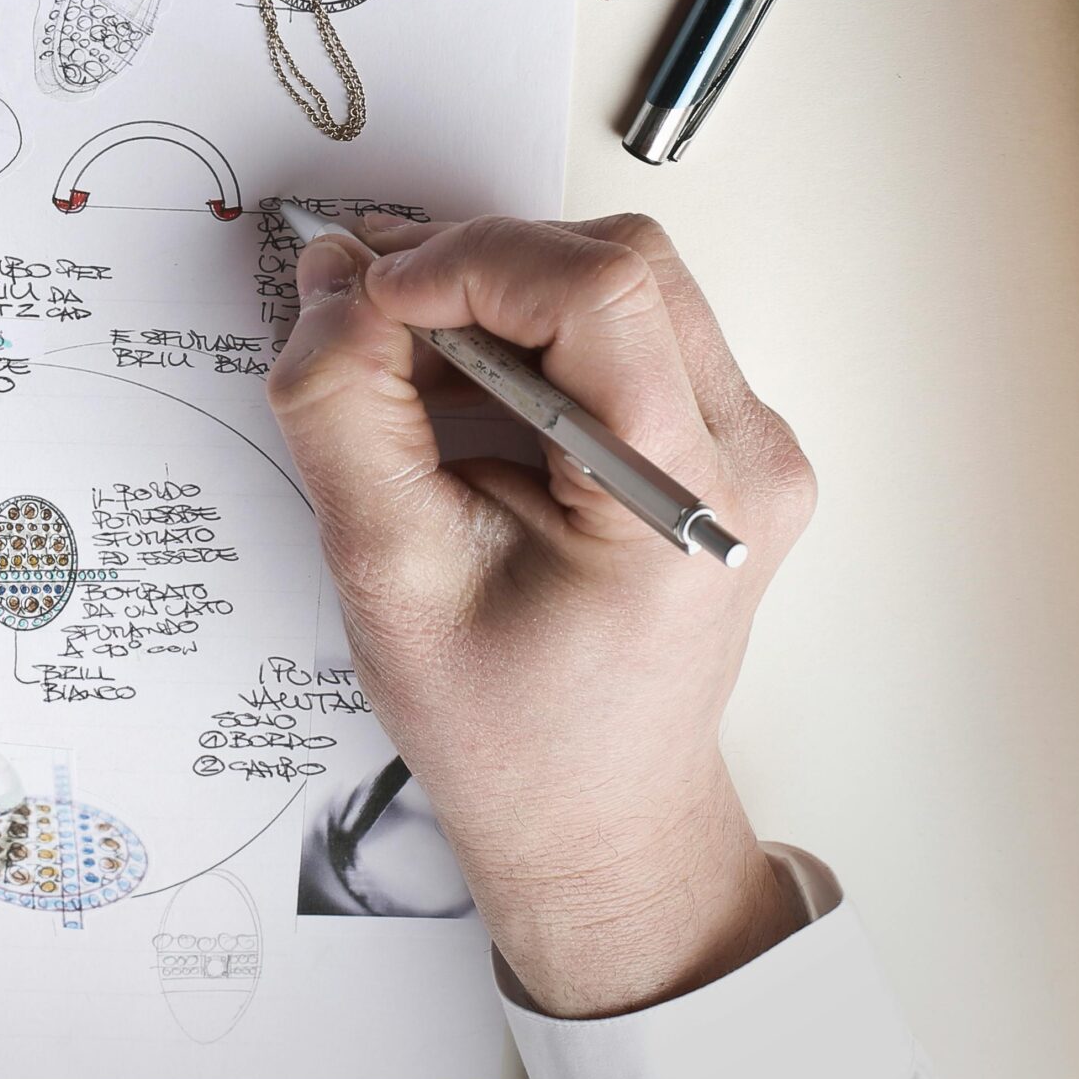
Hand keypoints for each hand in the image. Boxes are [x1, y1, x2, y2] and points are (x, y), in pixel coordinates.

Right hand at [267, 214, 814, 1019]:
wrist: (595, 816)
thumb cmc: (510, 730)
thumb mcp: (390, 572)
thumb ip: (346, 415)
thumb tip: (331, 286)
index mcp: (686, 505)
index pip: (601, 294)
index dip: (470, 263)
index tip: (373, 294)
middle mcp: (747, 460)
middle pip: (617, 263)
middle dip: (476, 264)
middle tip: (371, 310)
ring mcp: (746, 447)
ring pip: (619, 279)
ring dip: (497, 291)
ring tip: (406, 358)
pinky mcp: (716, 439)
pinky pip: (623, 326)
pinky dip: (525, 328)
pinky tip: (459, 388)